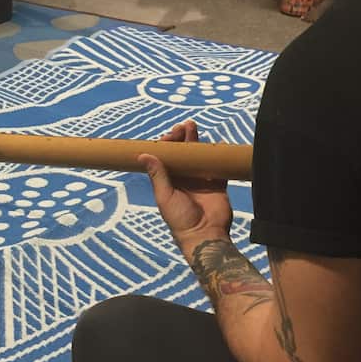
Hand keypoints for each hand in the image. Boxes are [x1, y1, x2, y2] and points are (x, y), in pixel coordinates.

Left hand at [139, 120, 233, 246]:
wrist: (205, 235)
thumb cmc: (180, 219)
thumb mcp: (165, 196)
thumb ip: (158, 175)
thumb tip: (143, 154)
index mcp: (170, 181)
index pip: (167, 158)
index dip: (168, 145)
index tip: (170, 136)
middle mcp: (185, 178)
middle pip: (184, 153)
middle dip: (183, 138)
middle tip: (184, 126)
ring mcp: (201, 180)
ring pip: (199, 156)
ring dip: (197, 142)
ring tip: (193, 127)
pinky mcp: (217, 183)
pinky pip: (218, 166)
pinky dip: (218, 155)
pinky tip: (217, 143)